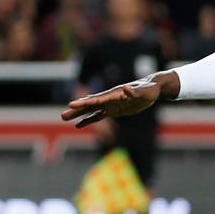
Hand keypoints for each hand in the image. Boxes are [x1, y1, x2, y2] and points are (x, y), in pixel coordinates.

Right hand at [60, 73, 174, 127]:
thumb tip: (126, 88)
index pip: (97, 99)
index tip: (71, 105)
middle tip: (62, 115)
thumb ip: (134, 91)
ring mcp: (110, 104)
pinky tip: (79, 125)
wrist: (153, 88)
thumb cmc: (149, 89)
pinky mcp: (114, 110)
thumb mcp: (144, 92)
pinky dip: (88, 120)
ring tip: (64, 118)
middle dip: (76, 110)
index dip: (84, 102)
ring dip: (78, 115)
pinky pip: (98, 116)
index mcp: (114, 94)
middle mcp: (109, 99)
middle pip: (89, 105)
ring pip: (91, 111)